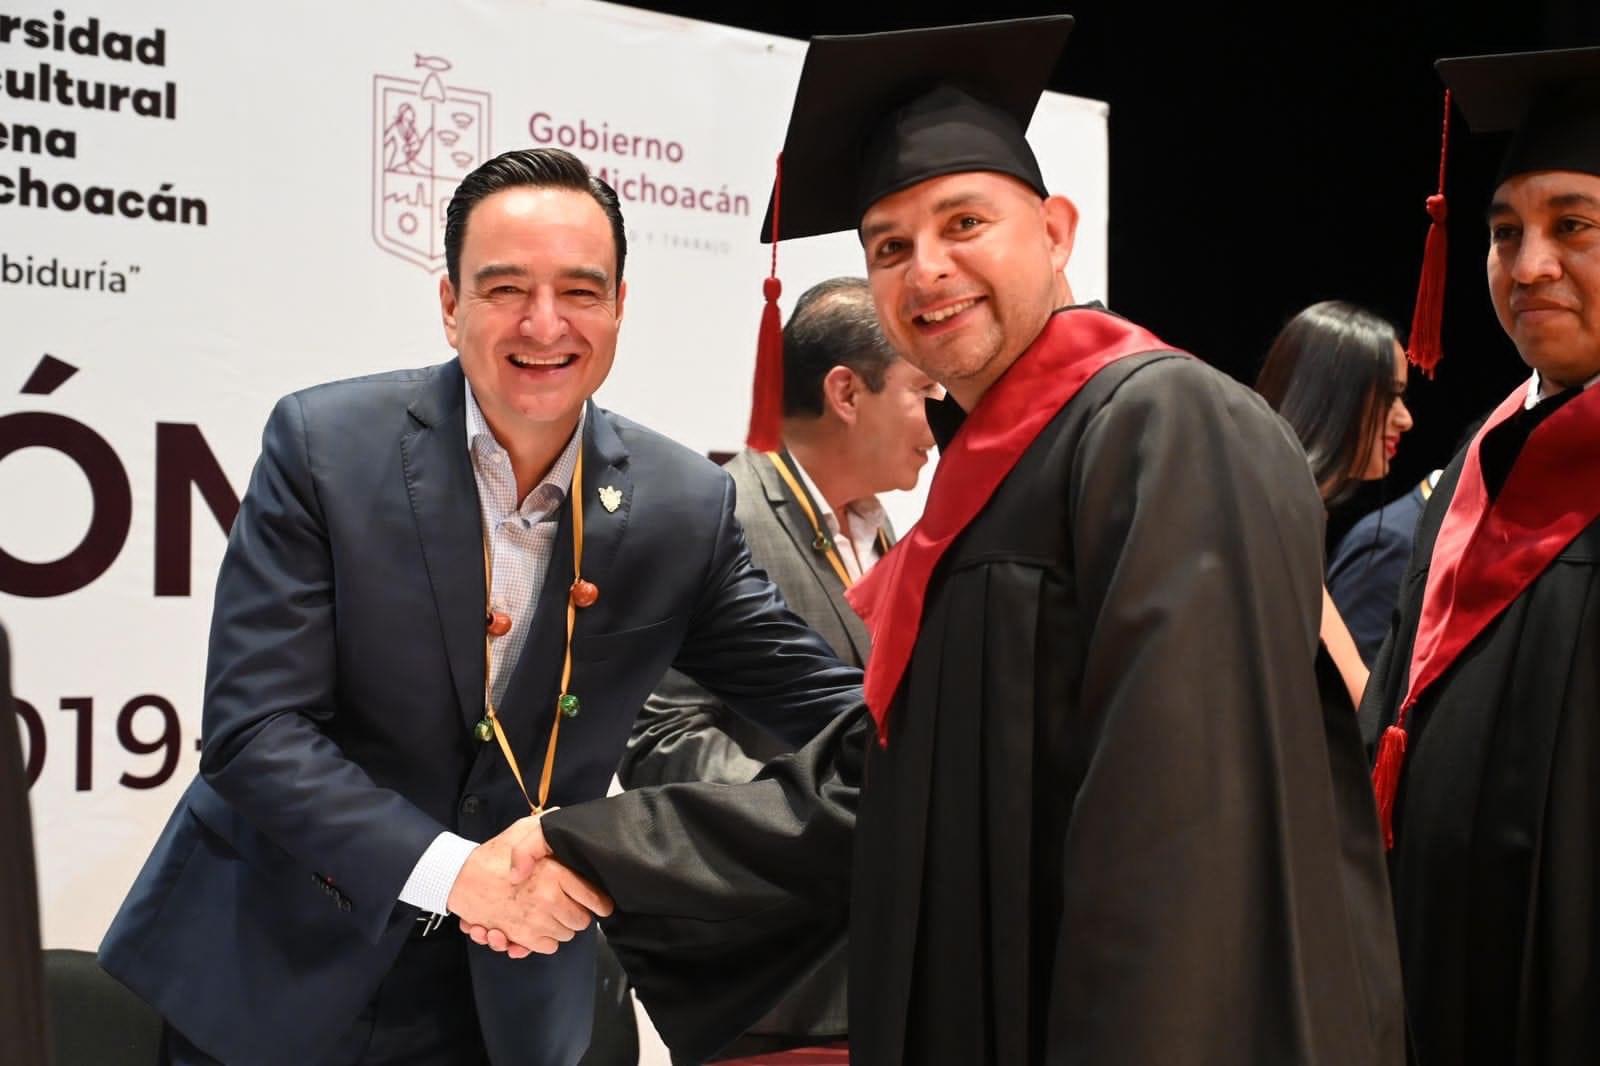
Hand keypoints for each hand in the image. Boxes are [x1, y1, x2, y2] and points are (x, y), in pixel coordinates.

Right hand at [445, 814, 612, 958]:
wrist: (460, 878)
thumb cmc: (493, 855)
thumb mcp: (522, 830)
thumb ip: (546, 826)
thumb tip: (564, 819)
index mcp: (555, 873)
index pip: (594, 898)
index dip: (600, 903)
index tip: (601, 904)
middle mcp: (549, 900)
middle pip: (582, 921)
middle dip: (578, 914)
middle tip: (570, 905)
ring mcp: (535, 921)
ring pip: (566, 935)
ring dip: (561, 927)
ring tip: (551, 913)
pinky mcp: (521, 937)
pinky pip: (548, 946)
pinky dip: (545, 939)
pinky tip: (538, 926)